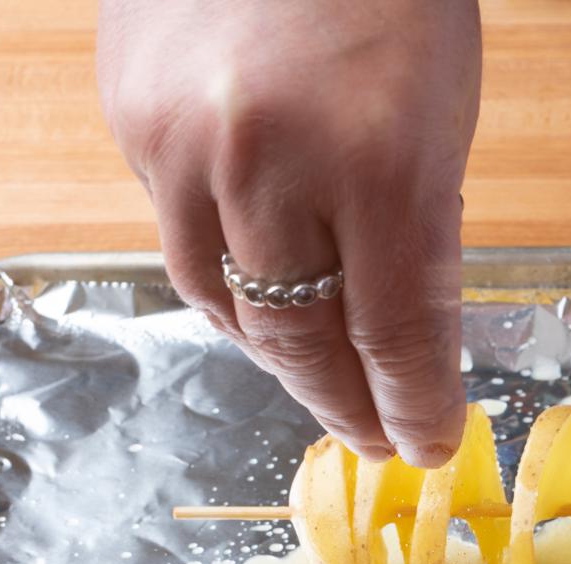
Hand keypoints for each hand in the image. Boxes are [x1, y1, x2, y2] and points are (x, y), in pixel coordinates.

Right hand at [97, 0, 481, 464]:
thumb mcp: (441, 114)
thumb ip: (421, 227)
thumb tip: (403, 338)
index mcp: (379, 161)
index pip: (395, 335)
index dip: (413, 406)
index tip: (426, 442)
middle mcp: (271, 161)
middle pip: (301, 340)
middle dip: (343, 404)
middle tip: (373, 435)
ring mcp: (185, 141)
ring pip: (223, 305)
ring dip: (276, 359)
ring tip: (319, 384)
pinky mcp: (130, 118)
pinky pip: (178, 236)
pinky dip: (225, 278)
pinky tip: (259, 294)